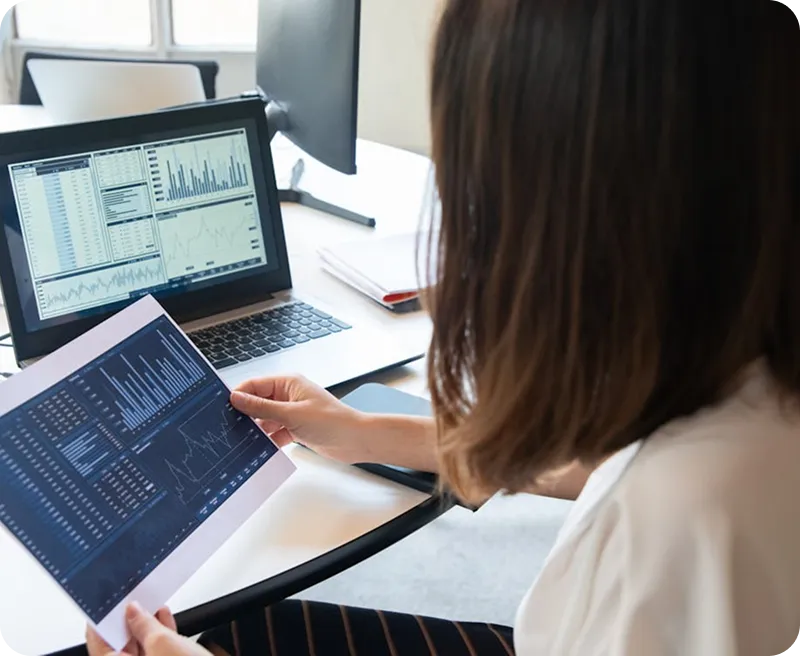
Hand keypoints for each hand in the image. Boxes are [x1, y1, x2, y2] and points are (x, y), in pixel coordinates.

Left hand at [86, 603, 208, 655]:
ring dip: (146, 625)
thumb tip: (133, 611)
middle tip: (131, 600)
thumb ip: (144, 624)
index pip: (99, 644)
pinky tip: (164, 617)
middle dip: (127, 622)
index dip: (101, 622)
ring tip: (150, 604)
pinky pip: (157, 651)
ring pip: (140, 648)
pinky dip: (160, 634)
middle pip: (120, 646)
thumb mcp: (162, 642)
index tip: (107, 603)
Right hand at [230, 375, 369, 463]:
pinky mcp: (296, 428)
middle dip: (245, 415)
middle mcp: (289, 395)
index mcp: (288, 383)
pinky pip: (275, 433)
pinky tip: (260, 450)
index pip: (254, 384)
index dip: (239, 395)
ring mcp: (292, 412)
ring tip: (243, 441)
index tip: (223, 407)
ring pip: (265, 420)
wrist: (356, 441)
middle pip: (258, 403)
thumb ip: (262, 408)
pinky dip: (268, 441)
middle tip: (229, 427)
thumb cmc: (332, 421)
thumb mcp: (291, 414)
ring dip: (257, 430)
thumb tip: (237, 398)